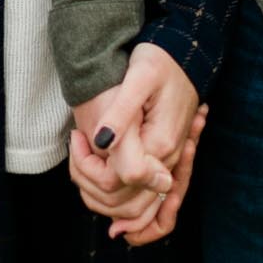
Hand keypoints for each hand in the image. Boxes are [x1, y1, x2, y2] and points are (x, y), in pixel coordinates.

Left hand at [69, 43, 201, 235]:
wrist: (186, 55)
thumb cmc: (160, 61)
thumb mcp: (139, 78)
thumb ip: (121, 113)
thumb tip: (100, 142)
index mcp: (159, 144)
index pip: (116, 180)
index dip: (88, 167)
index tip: (78, 137)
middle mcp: (167, 162)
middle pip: (122, 202)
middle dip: (89, 183)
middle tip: (76, 145)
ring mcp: (167, 164)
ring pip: (132, 207)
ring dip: (100, 194)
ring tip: (82, 156)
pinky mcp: (164, 161)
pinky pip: (141, 197)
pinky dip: (117, 199)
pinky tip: (96, 175)